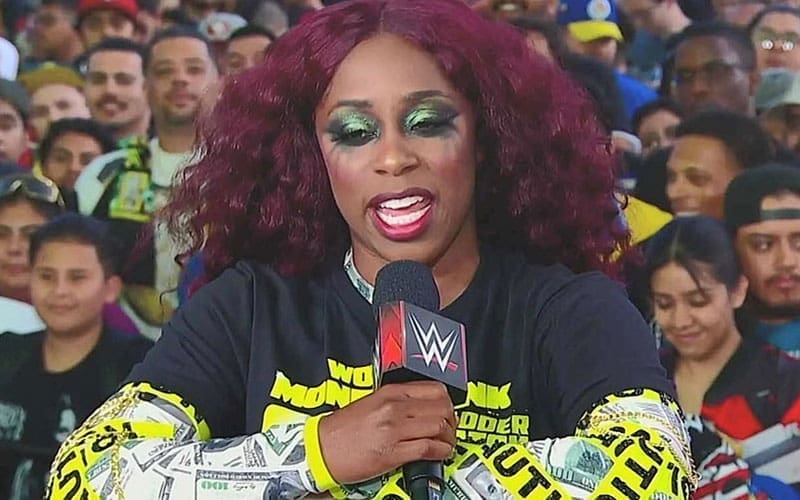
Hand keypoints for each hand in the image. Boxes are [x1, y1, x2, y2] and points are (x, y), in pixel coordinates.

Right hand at [318, 381, 456, 484]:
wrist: (320, 449)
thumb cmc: (342, 429)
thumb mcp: (371, 403)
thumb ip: (398, 401)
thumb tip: (423, 407)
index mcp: (390, 393)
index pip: (435, 389)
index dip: (448, 402)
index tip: (448, 411)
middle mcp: (394, 408)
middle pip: (442, 408)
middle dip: (452, 421)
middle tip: (450, 429)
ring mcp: (394, 429)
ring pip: (439, 428)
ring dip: (448, 438)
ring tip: (446, 443)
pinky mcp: (393, 452)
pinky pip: (428, 449)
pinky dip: (441, 452)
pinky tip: (440, 454)